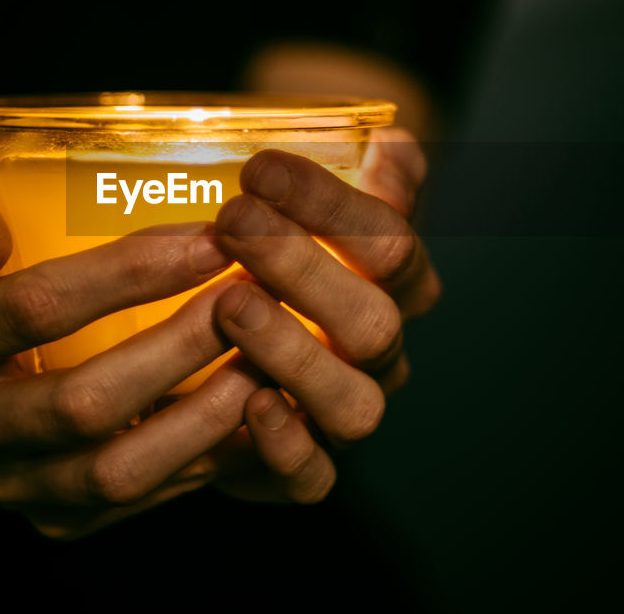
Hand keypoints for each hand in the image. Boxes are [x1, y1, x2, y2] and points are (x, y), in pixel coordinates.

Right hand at [0, 142, 334, 537]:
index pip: (31, 309)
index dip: (128, 274)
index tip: (213, 239)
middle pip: (81, 402)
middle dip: (181, 349)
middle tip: (253, 299)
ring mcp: (6, 482)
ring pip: (115, 469)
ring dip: (203, 416)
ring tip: (266, 358)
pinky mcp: (55, 515)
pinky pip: (138, 502)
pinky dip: (202, 459)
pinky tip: (252, 408)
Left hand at [204, 127, 439, 502]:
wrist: (234, 322)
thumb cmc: (274, 244)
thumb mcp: (311, 198)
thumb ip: (354, 166)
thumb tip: (388, 144)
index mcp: (396, 281)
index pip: (390, 241)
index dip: (329, 204)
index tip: (259, 168)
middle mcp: (381, 351)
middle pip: (373, 320)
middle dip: (303, 268)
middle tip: (234, 223)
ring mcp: (346, 411)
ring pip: (354, 402)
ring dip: (292, 353)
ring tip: (228, 305)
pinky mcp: (304, 468)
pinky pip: (315, 479)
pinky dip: (287, 446)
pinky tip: (247, 401)